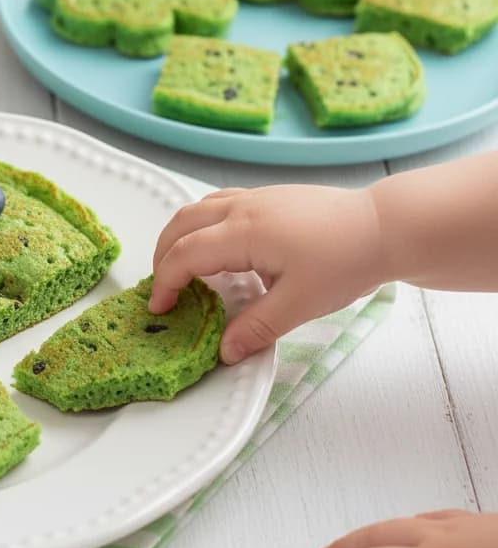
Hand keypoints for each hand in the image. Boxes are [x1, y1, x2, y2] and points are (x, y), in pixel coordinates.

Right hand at [149, 184, 385, 362]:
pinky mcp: (268, 196)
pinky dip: (201, 225)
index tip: (160, 309)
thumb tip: (225, 351)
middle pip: (181, 224)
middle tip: (164, 289)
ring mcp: (255, 197)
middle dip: (162, 256)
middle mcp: (242, 208)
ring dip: (179, 236)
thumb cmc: (347, 260)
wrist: (386, 226)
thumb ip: (257, 327)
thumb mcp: (301, 304)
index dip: (165, 283)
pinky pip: (218, 203)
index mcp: (243, 233)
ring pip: (197, 208)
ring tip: (182, 268)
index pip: (185, 255)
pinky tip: (216, 247)